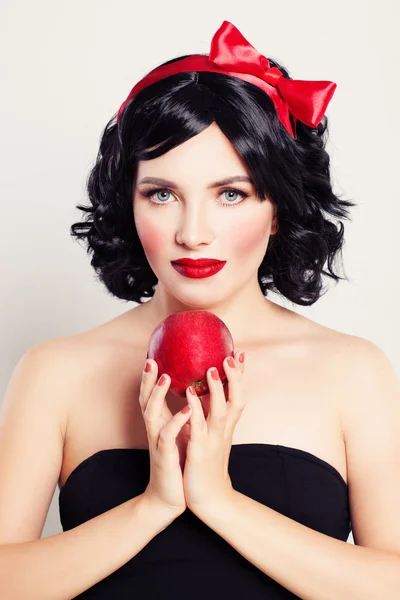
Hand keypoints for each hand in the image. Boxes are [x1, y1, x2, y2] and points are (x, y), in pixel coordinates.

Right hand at [139, 358, 191, 516]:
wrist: (170, 497)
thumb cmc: (177, 463)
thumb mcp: (181, 434)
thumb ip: (183, 413)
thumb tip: (195, 393)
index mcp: (161, 423)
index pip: (154, 394)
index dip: (153, 375)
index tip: (156, 353)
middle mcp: (156, 429)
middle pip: (147, 398)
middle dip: (148, 379)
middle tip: (151, 359)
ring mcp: (158, 442)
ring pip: (153, 414)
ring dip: (158, 394)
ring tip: (166, 376)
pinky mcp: (165, 457)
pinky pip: (168, 437)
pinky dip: (176, 422)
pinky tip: (188, 410)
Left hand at [182, 350, 245, 512]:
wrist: (211, 500)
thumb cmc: (208, 466)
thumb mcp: (215, 438)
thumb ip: (214, 417)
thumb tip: (211, 397)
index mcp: (226, 426)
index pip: (237, 395)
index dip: (240, 375)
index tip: (241, 353)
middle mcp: (224, 431)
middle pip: (236, 399)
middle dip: (235, 378)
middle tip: (233, 356)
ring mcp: (213, 441)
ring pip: (219, 412)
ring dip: (217, 390)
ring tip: (211, 369)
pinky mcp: (199, 452)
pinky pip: (198, 428)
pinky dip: (195, 410)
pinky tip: (188, 395)